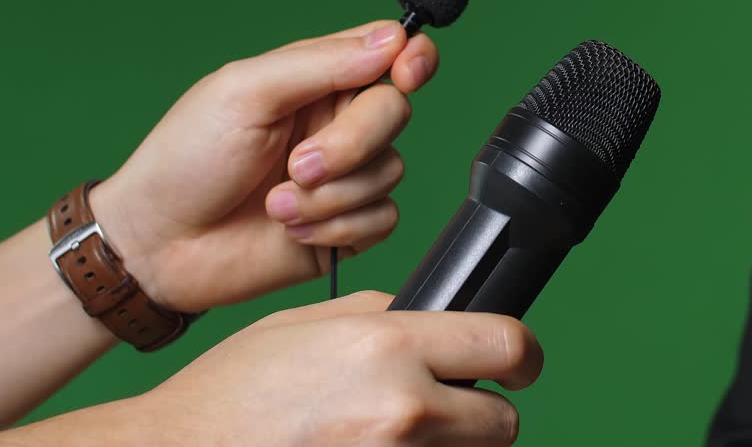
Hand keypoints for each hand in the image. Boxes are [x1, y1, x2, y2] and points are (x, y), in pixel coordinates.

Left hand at [88, 20, 438, 312]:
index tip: (405, 73)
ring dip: (331, 194)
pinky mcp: (347, 226)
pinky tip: (292, 230)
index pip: (390, 52)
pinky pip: (383, 218)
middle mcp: (337, 122)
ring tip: (276, 203)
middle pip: (395, 113)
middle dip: (352, 142)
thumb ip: (321, 63)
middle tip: (298, 164)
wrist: (160, 246)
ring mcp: (345, 176)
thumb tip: (390, 40)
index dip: (412, 58)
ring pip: (390, 170)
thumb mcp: (245, 92)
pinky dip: (338, 227)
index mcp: (317, 78)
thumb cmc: (186, 159)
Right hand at [141, 292, 541, 445]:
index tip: (519, 365)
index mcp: (388, 347)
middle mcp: (402, 409)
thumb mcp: (307, 324)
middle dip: (483, 414)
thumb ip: (384, 317)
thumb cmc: (229, 394)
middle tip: (444, 409)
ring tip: (395, 436)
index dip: (522, 356)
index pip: (507, 346)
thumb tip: (436, 320)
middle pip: (502, 422)